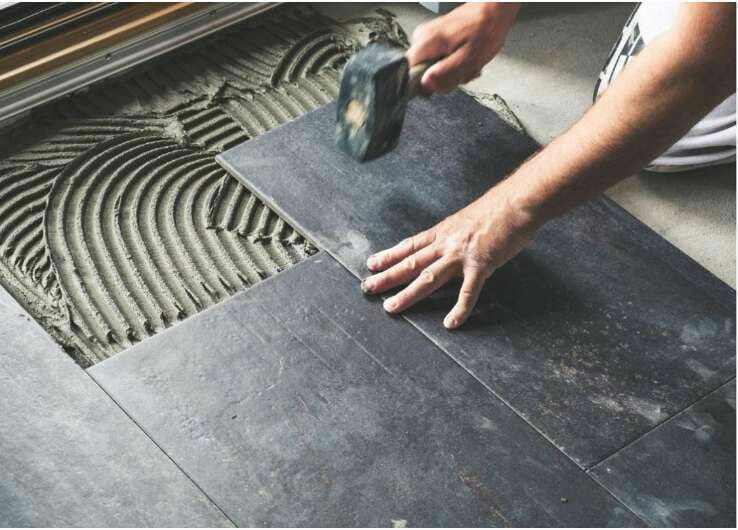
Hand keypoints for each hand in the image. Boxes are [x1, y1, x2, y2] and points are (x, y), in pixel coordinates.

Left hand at [361, 183, 538, 328]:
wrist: (517, 202)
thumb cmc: (498, 208)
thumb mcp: (467, 219)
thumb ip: (456, 234)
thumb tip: (450, 243)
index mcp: (443, 232)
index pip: (409, 245)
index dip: (389, 255)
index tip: (372, 264)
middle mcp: (446, 243)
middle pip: (410, 263)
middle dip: (387, 276)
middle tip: (367, 287)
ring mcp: (461, 255)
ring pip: (427, 278)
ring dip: (408, 294)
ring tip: (391, 307)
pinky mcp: (481, 265)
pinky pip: (468, 292)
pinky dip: (459, 309)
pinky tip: (451, 323)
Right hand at [408, 2, 519, 92]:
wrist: (493, 10)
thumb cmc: (485, 30)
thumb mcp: (469, 58)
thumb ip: (446, 73)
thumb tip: (426, 84)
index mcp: (427, 43)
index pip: (410, 74)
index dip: (428, 84)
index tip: (446, 80)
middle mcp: (421, 38)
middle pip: (422, 74)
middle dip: (444, 78)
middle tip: (463, 71)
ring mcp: (426, 38)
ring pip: (431, 69)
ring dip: (451, 72)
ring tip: (467, 63)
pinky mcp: (433, 39)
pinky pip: (437, 60)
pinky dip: (452, 63)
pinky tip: (464, 58)